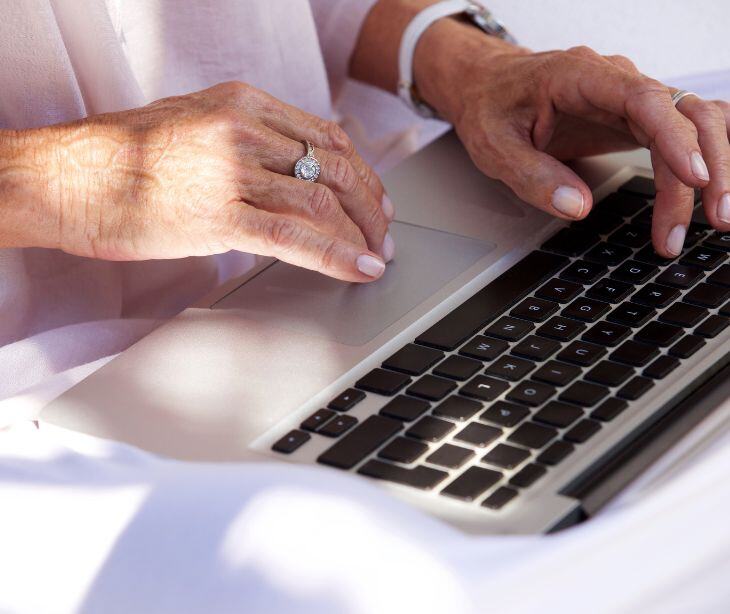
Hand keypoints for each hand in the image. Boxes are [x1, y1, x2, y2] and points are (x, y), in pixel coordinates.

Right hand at [1, 82, 394, 281]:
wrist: (65, 177)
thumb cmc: (122, 158)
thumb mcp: (193, 126)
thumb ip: (245, 140)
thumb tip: (287, 167)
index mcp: (242, 102)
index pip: (326, 137)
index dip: (362, 172)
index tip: (376, 199)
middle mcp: (244, 129)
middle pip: (335, 168)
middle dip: (371, 206)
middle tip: (384, 234)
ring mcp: (232, 170)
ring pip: (323, 202)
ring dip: (360, 234)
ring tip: (375, 257)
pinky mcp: (219, 215)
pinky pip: (295, 237)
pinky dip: (336, 256)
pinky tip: (359, 270)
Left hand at [415, 26, 729, 257]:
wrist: (486, 85)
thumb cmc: (489, 107)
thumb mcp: (494, 146)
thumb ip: (533, 176)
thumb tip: (579, 208)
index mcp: (580, 76)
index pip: (643, 100)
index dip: (675, 138)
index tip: (696, 177)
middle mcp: (615, 81)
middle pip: (685, 112)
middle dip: (710, 165)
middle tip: (716, 219)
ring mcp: (629, 98)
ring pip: (694, 121)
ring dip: (714, 167)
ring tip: (715, 220)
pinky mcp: (634, 117)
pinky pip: (682, 131)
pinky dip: (701, 160)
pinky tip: (708, 194)